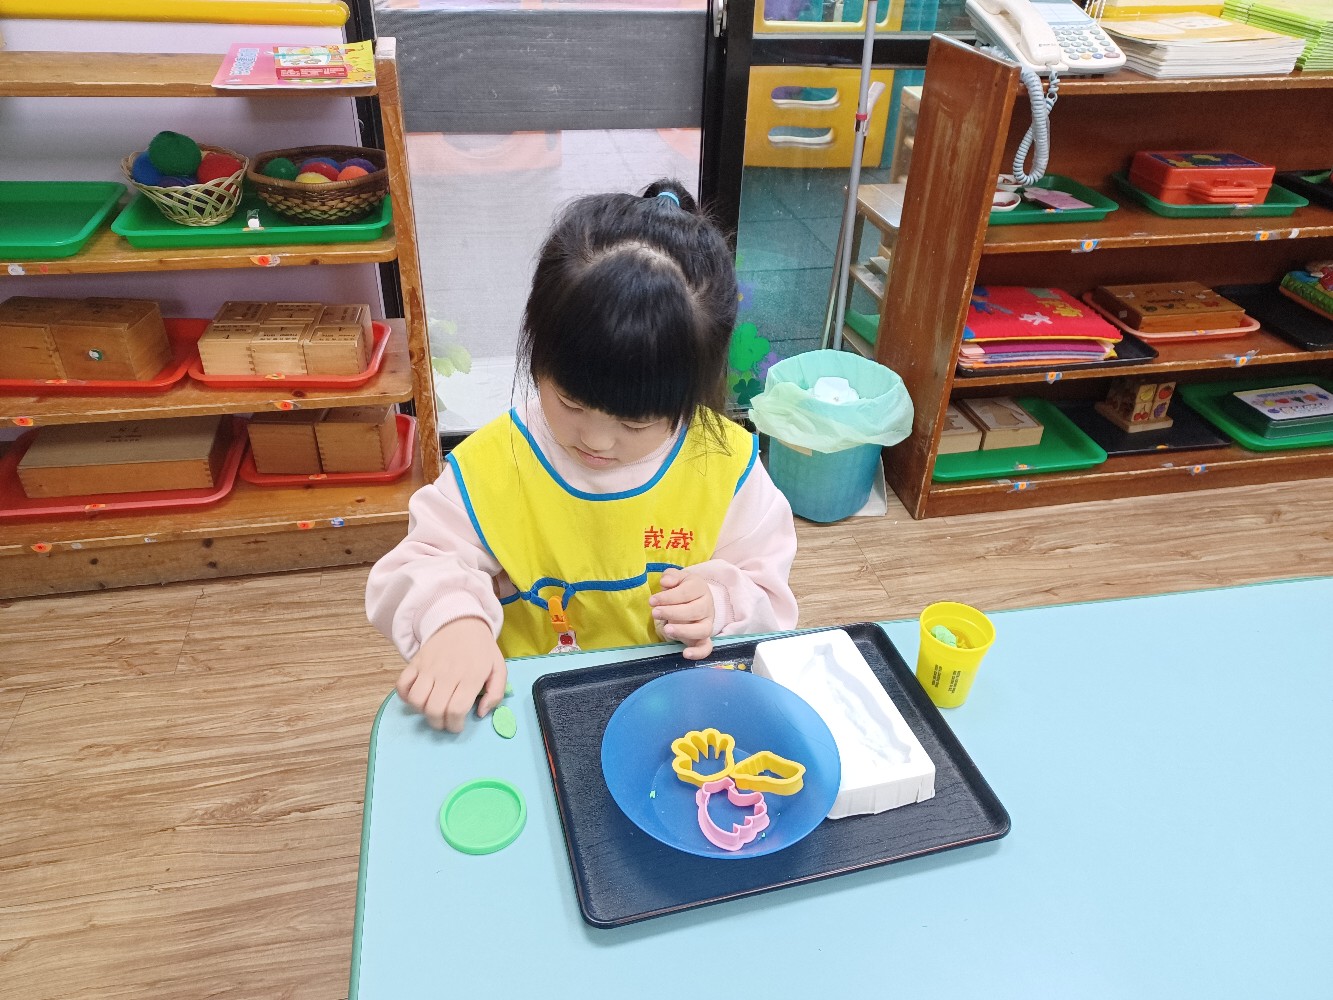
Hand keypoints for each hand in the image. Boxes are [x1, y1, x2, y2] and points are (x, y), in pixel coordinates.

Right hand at [396, 617, 506, 732]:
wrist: (461, 621)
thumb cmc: (481, 649)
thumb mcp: (499, 668)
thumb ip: (496, 694)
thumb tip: (480, 713)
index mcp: (470, 677)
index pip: (455, 710)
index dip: (455, 725)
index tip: (457, 725)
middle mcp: (447, 674)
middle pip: (434, 710)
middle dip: (439, 724)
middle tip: (445, 720)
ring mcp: (428, 668)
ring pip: (416, 700)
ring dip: (422, 712)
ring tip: (431, 709)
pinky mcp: (415, 662)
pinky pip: (402, 685)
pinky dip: (405, 696)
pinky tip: (417, 697)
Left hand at [650, 568, 715, 659]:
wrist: (693, 601)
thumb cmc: (680, 589)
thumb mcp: (675, 579)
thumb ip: (670, 576)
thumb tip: (666, 582)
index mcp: (700, 588)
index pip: (687, 592)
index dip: (669, 597)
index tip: (652, 601)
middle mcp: (707, 606)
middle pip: (695, 610)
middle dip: (673, 612)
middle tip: (655, 613)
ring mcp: (707, 623)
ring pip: (702, 629)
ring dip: (684, 631)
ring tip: (667, 629)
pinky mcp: (704, 639)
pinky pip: (706, 648)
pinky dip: (698, 653)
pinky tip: (685, 654)